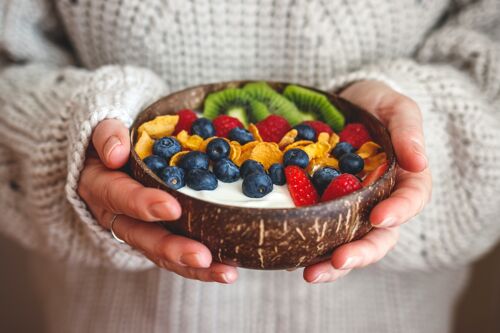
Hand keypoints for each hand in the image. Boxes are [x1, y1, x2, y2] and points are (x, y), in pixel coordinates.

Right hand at [78, 119, 237, 282]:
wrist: (110, 155)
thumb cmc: (113, 140)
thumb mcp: (102, 128)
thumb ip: (107, 134)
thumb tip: (115, 153)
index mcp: (101, 186)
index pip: (119, 197)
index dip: (142, 204)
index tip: (171, 208)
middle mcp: (116, 216)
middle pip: (142, 237)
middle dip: (173, 249)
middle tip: (201, 256)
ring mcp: (137, 230)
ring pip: (162, 254)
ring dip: (193, 267)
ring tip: (225, 273)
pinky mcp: (156, 236)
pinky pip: (176, 255)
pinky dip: (201, 266)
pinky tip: (227, 270)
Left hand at [303, 80, 431, 282]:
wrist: (342, 104)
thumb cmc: (375, 105)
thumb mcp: (395, 106)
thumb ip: (408, 129)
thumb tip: (419, 162)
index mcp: (404, 180)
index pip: (410, 201)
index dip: (398, 212)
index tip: (379, 218)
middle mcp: (379, 201)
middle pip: (379, 236)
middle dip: (362, 253)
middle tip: (340, 261)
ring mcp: (351, 208)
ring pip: (349, 244)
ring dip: (333, 264)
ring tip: (310, 274)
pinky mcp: (323, 208)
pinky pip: (320, 231)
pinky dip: (308, 248)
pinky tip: (288, 258)